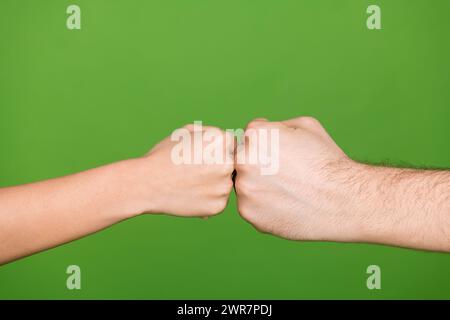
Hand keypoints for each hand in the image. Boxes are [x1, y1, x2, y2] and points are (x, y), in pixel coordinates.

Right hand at [135, 124, 234, 216]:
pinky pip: (219, 200)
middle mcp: (227, 163)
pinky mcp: (218, 206)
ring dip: (214, 183)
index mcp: (221, 141)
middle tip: (195, 170)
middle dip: (217, 166)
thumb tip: (229, 140)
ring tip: (191, 182)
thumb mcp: (186, 132)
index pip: (230, 144)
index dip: (214, 149)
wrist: (146, 184)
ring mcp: (224, 187)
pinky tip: (191, 194)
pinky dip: (208, 199)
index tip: (199, 155)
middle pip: (232, 164)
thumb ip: (211, 133)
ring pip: (226, 183)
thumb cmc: (164, 155)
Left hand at [235, 116, 361, 241]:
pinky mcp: (248, 213)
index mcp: (255, 135)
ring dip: (259, 186)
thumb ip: (275, 125)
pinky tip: (285, 205)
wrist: (343, 200)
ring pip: (245, 184)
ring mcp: (244, 189)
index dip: (267, 145)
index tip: (284, 155)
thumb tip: (260, 130)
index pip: (248, 137)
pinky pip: (250, 205)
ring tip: (287, 190)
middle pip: (242, 161)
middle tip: (284, 174)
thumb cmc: (327, 161)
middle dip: (258, 165)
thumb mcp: (305, 126)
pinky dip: (264, 206)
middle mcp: (243, 161)